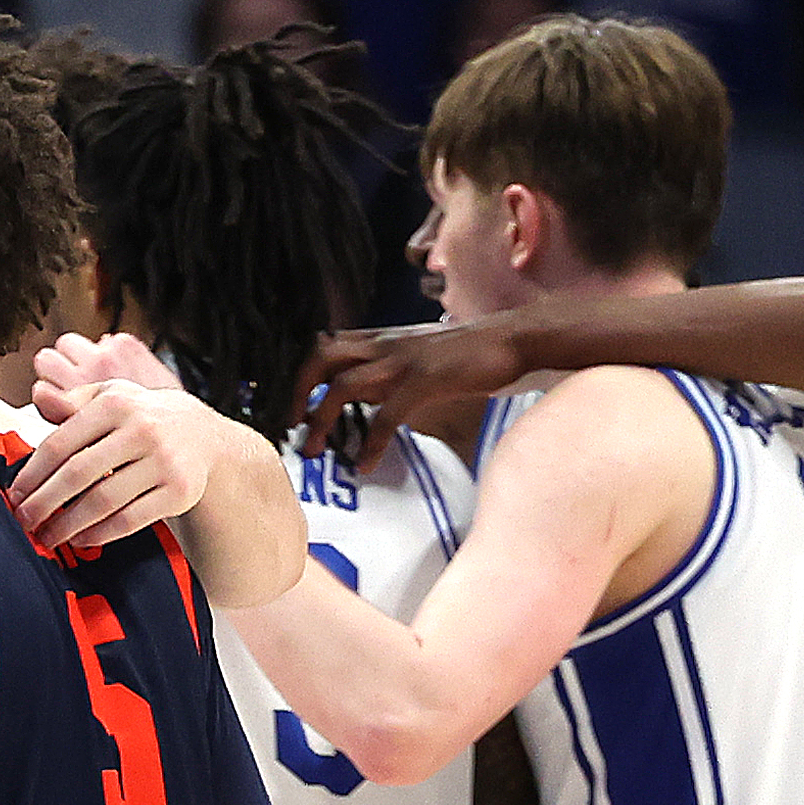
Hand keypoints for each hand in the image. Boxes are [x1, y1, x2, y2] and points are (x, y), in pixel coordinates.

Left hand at [15, 343, 244, 556]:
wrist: (204, 436)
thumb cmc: (143, 418)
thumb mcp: (111, 397)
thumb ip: (73, 401)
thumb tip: (39, 397)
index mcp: (116, 405)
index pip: (61, 443)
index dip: (32, 474)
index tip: (14, 495)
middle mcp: (142, 430)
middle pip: (78, 475)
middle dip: (43, 503)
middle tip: (24, 521)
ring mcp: (164, 462)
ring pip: (103, 502)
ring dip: (67, 525)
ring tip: (47, 536)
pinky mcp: (179, 492)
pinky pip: (130, 520)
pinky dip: (100, 534)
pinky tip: (80, 539)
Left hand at [290, 319, 530, 463]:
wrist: (514, 339)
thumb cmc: (465, 354)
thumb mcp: (412, 357)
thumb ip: (381, 373)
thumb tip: (353, 399)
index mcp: (379, 339)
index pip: (322, 347)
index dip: (298, 376)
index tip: (289, 408)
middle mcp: (383, 344)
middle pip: (319, 356)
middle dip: (296, 392)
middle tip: (292, 427)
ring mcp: (403, 360)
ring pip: (342, 385)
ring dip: (322, 421)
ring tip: (317, 451)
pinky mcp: (425, 379)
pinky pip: (385, 415)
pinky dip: (370, 443)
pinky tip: (365, 465)